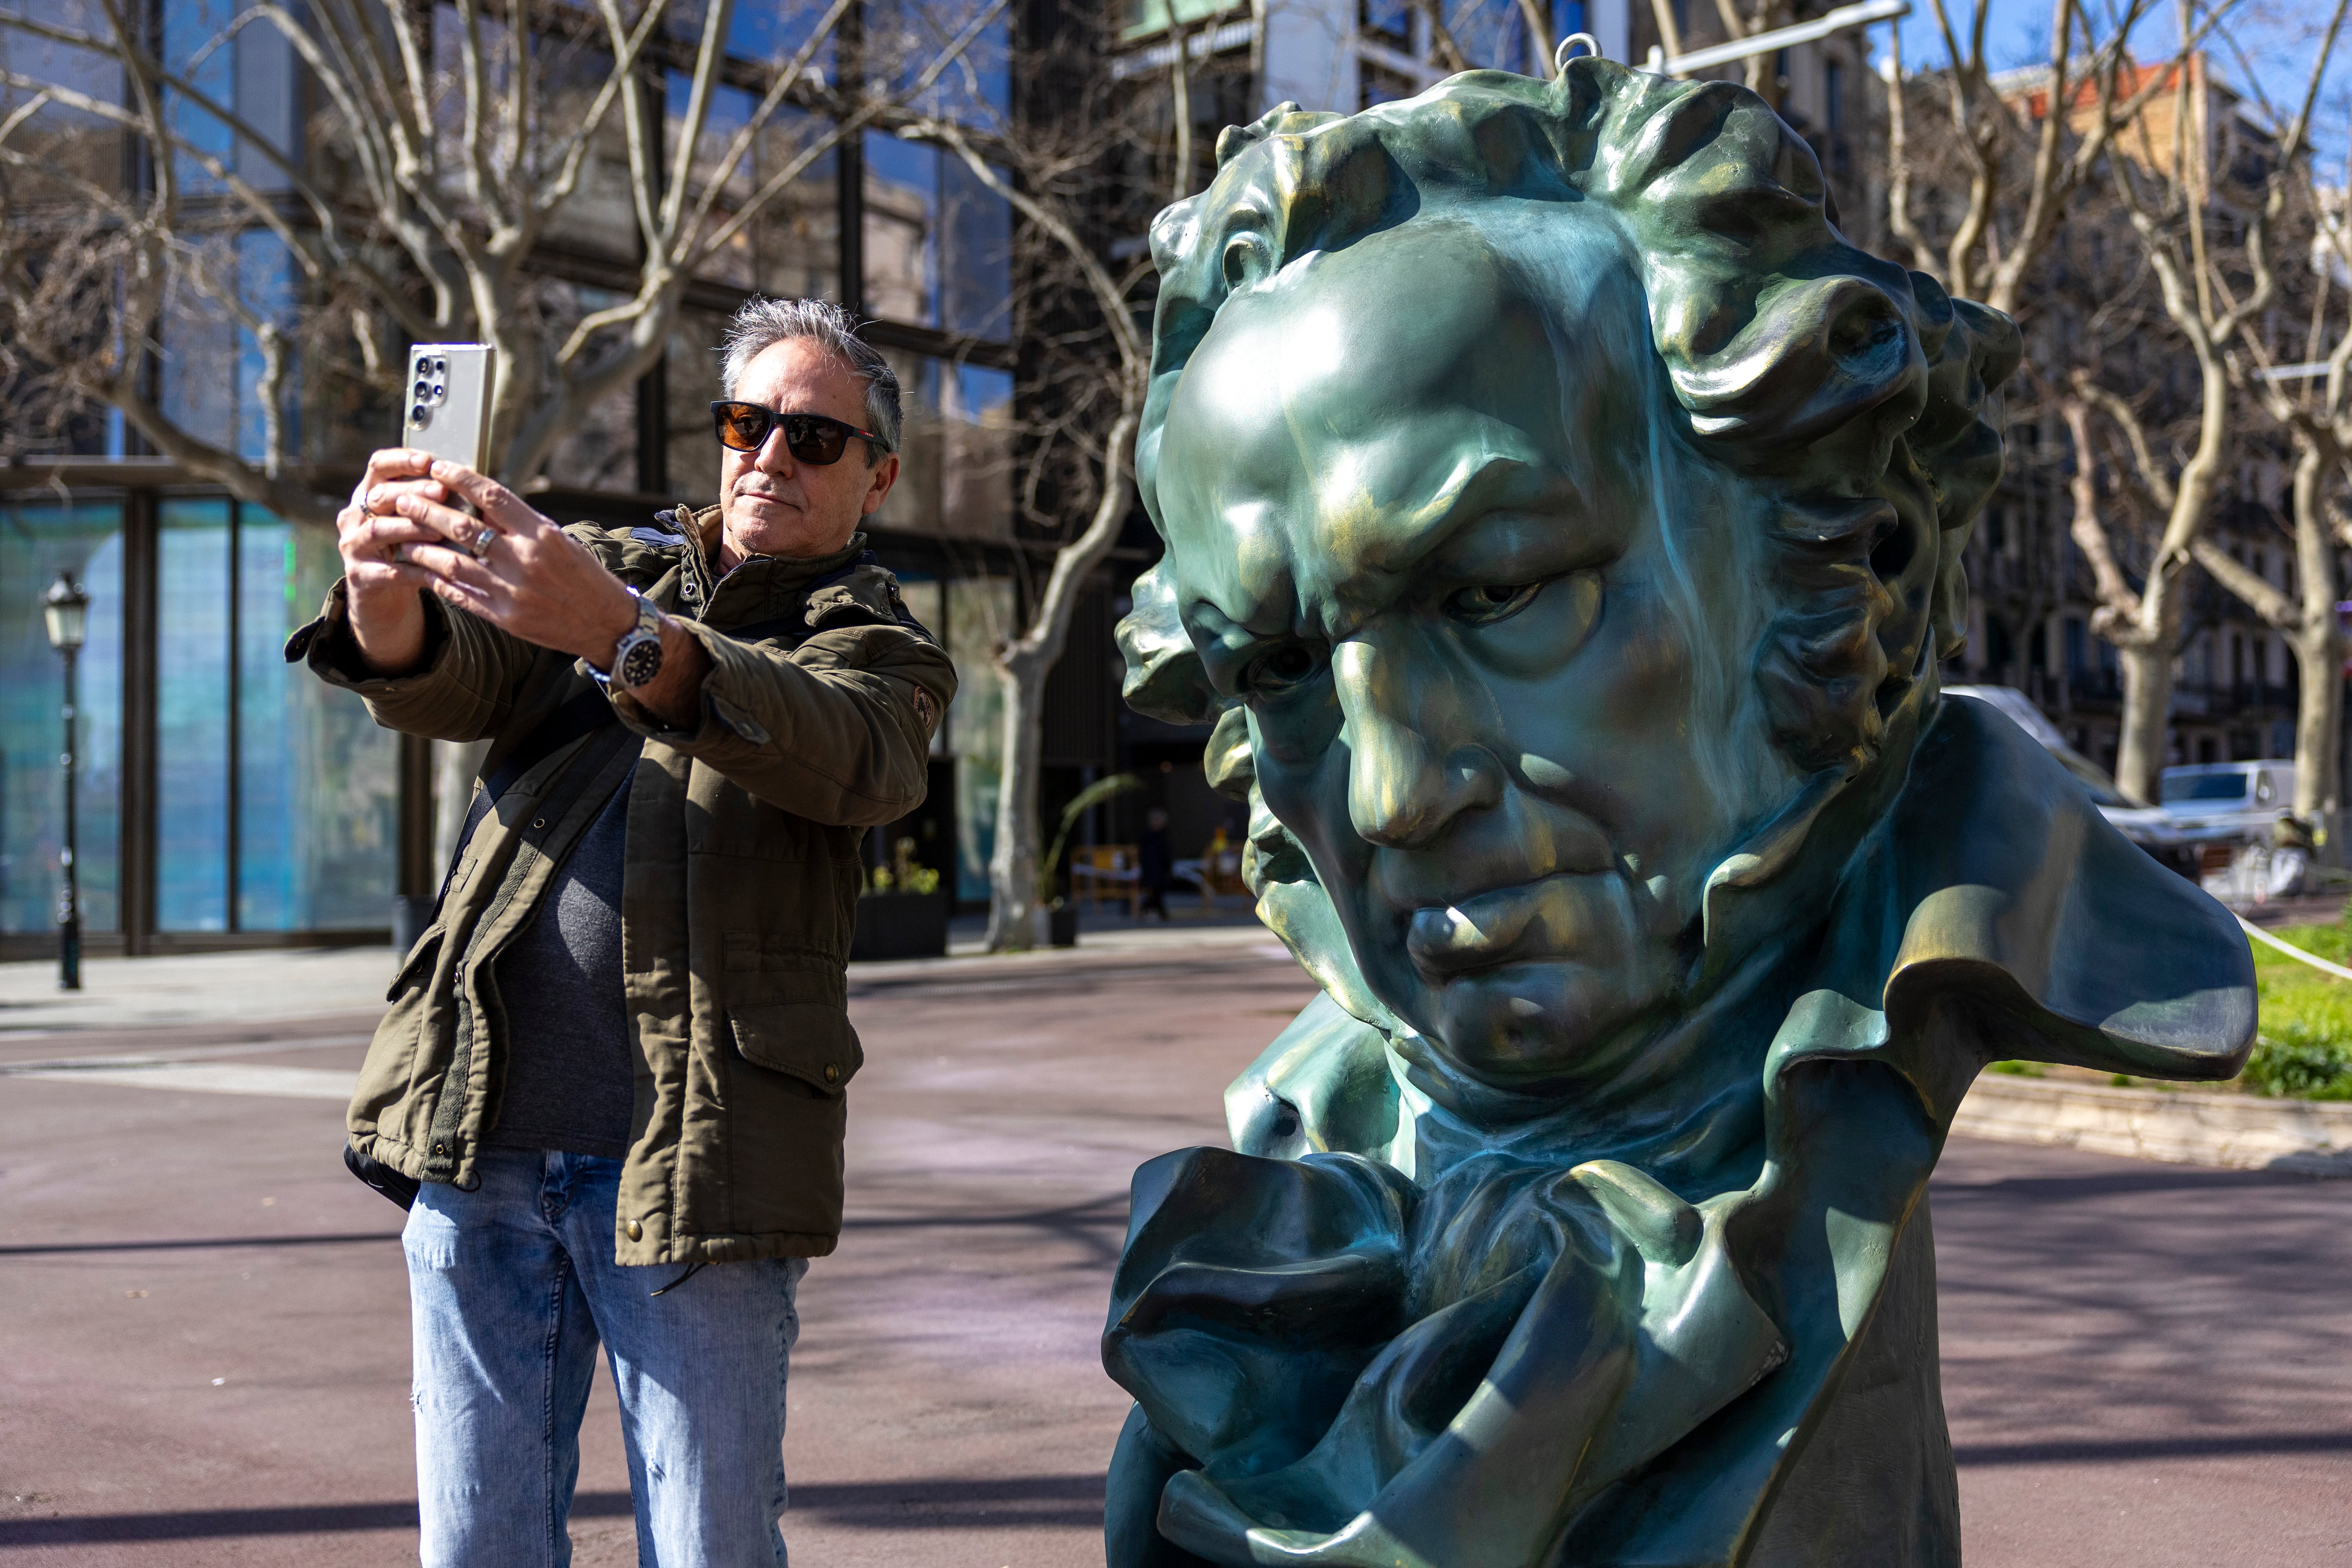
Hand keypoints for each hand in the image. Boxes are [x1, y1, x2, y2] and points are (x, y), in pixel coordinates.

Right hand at [334, 448, 461, 673]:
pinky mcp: (360, 576)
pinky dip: (414, 569)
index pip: (378, 467)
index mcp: (369, 495)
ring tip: (440, 530)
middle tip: (442, 491)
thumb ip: (429, 503)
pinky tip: (437, 569)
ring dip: (411, 527)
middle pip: (379, 496)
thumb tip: (468, 482)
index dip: (400, 460)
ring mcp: (354, 546)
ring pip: (378, 530)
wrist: (383, 596)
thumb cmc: (407, 550)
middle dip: (412, 492)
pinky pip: (388, 570)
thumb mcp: (415, 522)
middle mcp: (355, 517)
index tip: (427, 460)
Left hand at [383, 458, 637, 662]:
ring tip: (403, 537)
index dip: (459, 478)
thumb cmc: (586, 578)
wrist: (607, 625)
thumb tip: (481, 504)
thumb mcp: (560, 541)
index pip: (492, 496)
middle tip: (404, 499)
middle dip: (427, 510)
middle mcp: (526, 560)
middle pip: (463, 528)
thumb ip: (521, 525)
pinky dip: (438, 581)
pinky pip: (461, 596)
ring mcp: (513, 591)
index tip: (437, 467)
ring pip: (452, 563)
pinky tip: (423, 571)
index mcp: (542, 534)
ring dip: (423, 548)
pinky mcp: (505, 618)